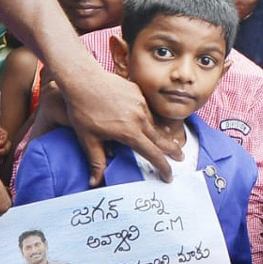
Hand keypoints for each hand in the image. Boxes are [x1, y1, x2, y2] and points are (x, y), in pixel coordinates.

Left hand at [61, 68, 175, 185]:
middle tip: (181, 157)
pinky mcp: (137, 92)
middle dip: (172, 150)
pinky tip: (147, 121)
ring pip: (154, 123)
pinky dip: (149, 119)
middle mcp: (139, 118)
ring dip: (161, 134)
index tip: (169, 177)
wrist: (82, 80)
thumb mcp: (88, 139)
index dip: (163, 167)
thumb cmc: (82, 110)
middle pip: (161, 139)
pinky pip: (147, 109)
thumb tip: (94, 183)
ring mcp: (140, 103)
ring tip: (166, 140)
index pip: (152, 154)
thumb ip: (96, 162)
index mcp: (129, 132)